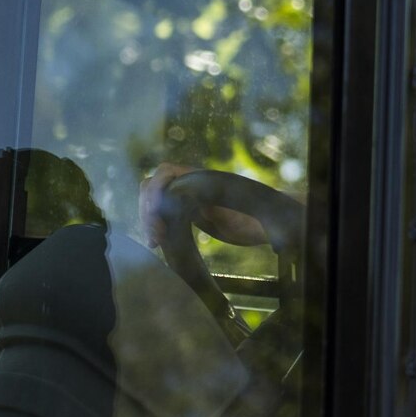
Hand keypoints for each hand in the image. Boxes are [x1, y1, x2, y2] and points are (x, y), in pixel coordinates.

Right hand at [139, 163, 270, 247]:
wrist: (267, 226)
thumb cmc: (256, 219)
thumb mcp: (236, 215)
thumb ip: (217, 209)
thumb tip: (201, 208)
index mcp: (199, 178)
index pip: (164, 173)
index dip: (154, 194)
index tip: (159, 223)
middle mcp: (191, 184)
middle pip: (154, 186)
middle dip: (148, 210)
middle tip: (154, 239)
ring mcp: (189, 198)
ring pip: (156, 200)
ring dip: (149, 218)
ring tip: (154, 243)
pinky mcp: (190, 213)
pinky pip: (165, 212)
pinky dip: (156, 224)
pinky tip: (158, 243)